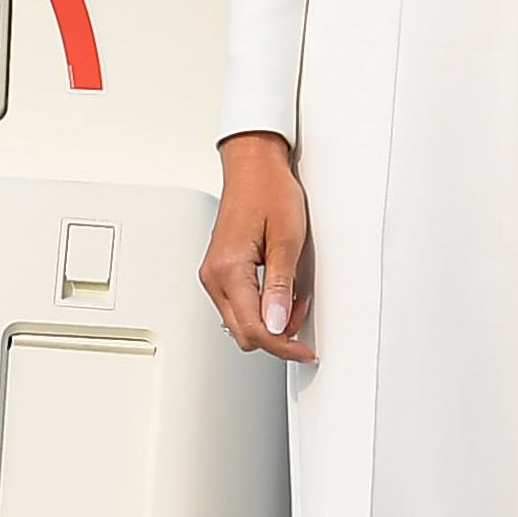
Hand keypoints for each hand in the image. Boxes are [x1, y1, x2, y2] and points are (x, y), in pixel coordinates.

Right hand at [204, 131, 315, 360]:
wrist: (253, 166)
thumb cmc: (269, 191)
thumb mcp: (287, 239)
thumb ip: (280, 287)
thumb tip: (276, 325)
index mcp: (228, 270)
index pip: (254, 329)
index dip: (282, 346)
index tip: (304, 351)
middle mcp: (213, 276)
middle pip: (243, 333)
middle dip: (277, 335)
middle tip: (303, 319)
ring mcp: (213, 274)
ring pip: (240, 322)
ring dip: (269, 322)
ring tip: (295, 301)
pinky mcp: (219, 271)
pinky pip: (238, 304)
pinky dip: (260, 308)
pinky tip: (279, 294)